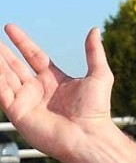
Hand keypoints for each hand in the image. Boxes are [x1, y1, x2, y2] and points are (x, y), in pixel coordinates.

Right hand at [0, 24, 114, 162]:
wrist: (89, 135)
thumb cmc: (96, 109)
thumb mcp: (99, 74)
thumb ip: (94, 52)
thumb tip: (94, 30)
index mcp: (54, 79)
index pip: (33, 55)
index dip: (22, 42)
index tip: (9, 27)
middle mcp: (38, 89)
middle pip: (15, 65)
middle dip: (3, 52)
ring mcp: (27, 101)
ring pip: (6, 77)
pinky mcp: (19, 113)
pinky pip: (2, 93)